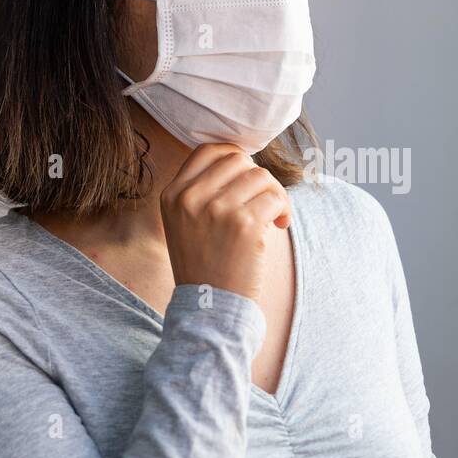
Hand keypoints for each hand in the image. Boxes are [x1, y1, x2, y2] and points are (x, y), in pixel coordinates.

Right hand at [159, 143, 291, 301]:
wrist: (209, 306)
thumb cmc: (205, 265)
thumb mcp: (184, 223)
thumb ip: (202, 191)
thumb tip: (243, 162)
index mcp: (173, 195)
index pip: (209, 151)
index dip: (235, 159)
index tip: (245, 180)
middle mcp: (190, 198)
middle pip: (238, 160)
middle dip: (257, 177)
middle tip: (262, 201)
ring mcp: (217, 210)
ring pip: (261, 176)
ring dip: (275, 193)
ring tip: (273, 217)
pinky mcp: (244, 224)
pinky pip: (276, 197)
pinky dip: (284, 209)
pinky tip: (280, 225)